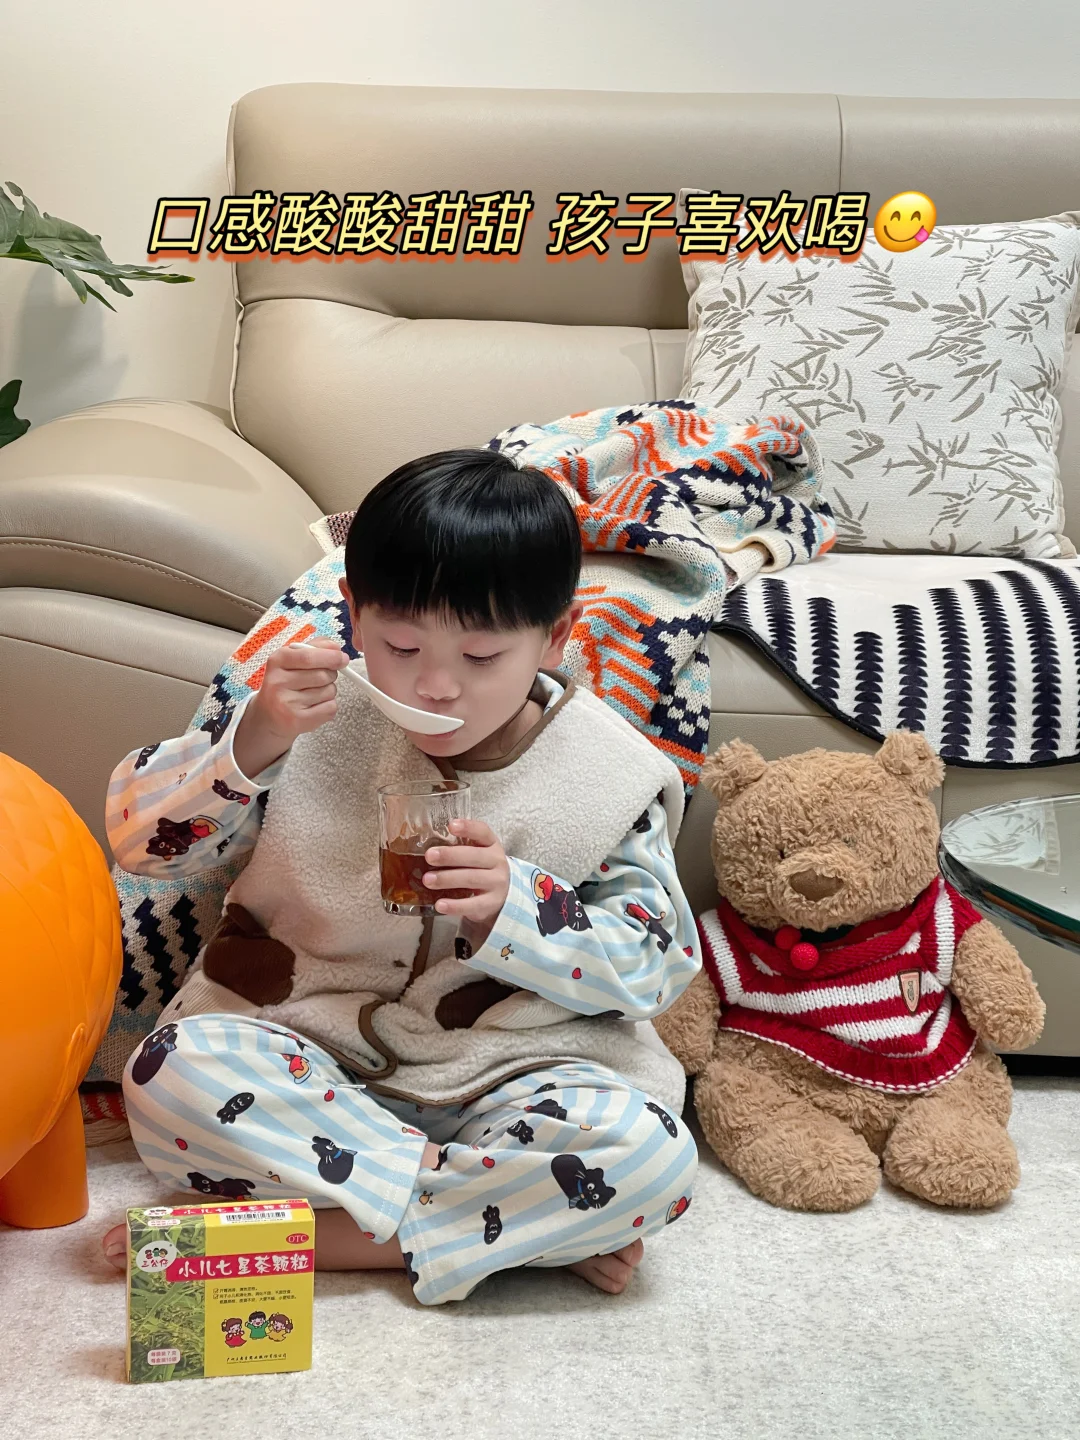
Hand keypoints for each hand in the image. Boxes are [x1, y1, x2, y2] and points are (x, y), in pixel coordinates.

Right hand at [234, 637, 348, 777]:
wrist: (269, 717)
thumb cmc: (286, 683)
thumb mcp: (293, 660)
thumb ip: (315, 647)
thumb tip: (337, 648)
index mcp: (277, 661)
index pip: (308, 656)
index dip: (331, 656)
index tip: (343, 658)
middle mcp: (278, 682)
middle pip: (323, 675)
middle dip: (332, 674)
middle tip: (324, 677)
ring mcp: (286, 703)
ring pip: (329, 691)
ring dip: (329, 691)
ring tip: (313, 694)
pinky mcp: (297, 721)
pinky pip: (330, 708)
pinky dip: (329, 706)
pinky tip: (315, 707)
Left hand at [423, 818, 510, 945]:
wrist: (502, 895)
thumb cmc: (481, 869)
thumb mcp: (478, 854)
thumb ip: (458, 847)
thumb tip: (424, 845)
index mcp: (492, 845)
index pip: (483, 832)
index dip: (468, 828)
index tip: (451, 825)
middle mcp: (497, 862)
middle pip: (474, 856)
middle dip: (450, 856)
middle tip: (429, 856)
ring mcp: (496, 884)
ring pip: (471, 879)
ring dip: (447, 879)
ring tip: (427, 880)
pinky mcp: (491, 904)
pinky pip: (472, 905)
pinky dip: (455, 905)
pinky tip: (439, 904)